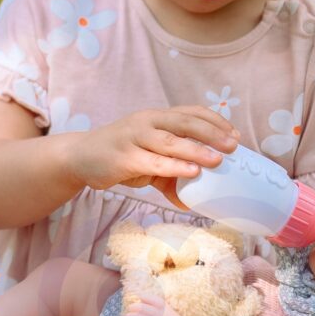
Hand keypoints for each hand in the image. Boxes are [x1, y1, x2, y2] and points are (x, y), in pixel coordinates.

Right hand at [67, 106, 238, 206]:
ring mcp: (134, 138)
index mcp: (156, 117)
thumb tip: (193, 203)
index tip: (235, 135)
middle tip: (233, 146)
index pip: (191, 112)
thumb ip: (171, 177)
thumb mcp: (148, 161)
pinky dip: (174, 166)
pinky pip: (153, 161)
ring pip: (170, 141)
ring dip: (196, 149)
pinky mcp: (124, 158)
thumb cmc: (120, 156)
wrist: (79, 157)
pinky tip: (191, 172)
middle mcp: (146, 122)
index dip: (215, 121)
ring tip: (217, 160)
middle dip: (211, 133)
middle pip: (184, 122)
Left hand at [123, 292, 188, 315]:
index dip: (144, 297)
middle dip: (134, 307)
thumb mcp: (172, 314)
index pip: (151, 299)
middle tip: (130, 308)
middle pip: (142, 308)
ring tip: (128, 315)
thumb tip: (150, 302)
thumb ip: (162, 308)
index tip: (139, 297)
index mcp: (164, 309)